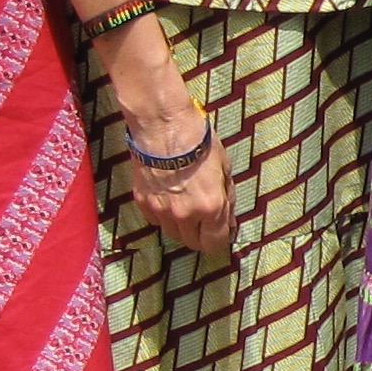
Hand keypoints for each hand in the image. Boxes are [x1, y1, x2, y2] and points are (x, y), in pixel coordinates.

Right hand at [123, 109, 234, 259]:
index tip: (221, 233)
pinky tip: (168, 198)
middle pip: (192, 243)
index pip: (215, 244)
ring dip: (181, 226)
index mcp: (210, 207)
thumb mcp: (224, 169)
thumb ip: (226, 199)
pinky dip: (162, 215)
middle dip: (201, 235)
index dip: (220, 240)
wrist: (164, 127)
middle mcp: (185, 215)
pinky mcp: (143, 202)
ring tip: (185, 206)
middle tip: (204, 221)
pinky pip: (155, 219)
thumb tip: (228, 220)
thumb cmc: (199, 143)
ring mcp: (161, 210)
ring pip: (172, 233)